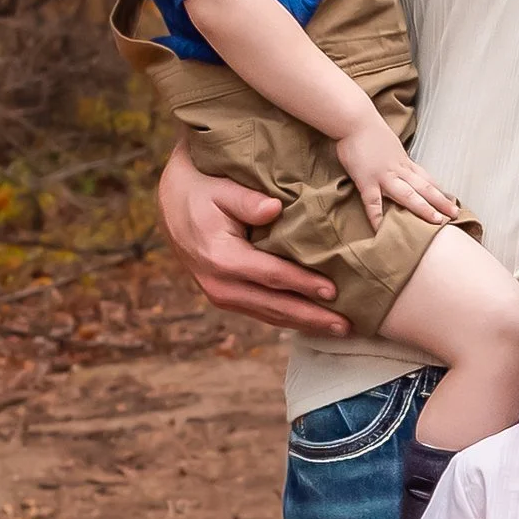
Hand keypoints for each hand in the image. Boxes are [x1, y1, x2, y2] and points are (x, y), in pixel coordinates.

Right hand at [158, 141, 346, 334]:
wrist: (172, 203)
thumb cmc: (202, 190)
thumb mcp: (221, 188)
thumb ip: (247, 200)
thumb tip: (274, 208)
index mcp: (221, 258)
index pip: (271, 275)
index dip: (304, 285)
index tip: (334, 291)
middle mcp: (220, 284)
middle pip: (274, 306)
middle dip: (312, 317)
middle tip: (347, 326)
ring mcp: (221, 294)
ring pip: (270, 315)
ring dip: (305, 323)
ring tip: (339, 329)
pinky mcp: (225, 297)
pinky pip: (262, 311)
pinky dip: (289, 318)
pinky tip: (313, 322)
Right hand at [334, 106, 465, 237]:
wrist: (355, 120)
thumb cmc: (369, 129)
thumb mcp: (389, 144)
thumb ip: (395, 156)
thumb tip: (398, 161)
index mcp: (404, 161)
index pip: (426, 178)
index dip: (440, 190)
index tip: (451, 201)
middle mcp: (399, 170)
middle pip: (424, 188)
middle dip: (441, 202)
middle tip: (454, 214)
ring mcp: (384, 176)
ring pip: (408, 195)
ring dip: (424, 208)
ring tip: (437, 222)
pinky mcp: (367, 181)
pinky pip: (373, 203)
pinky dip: (377, 217)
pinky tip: (382, 230)